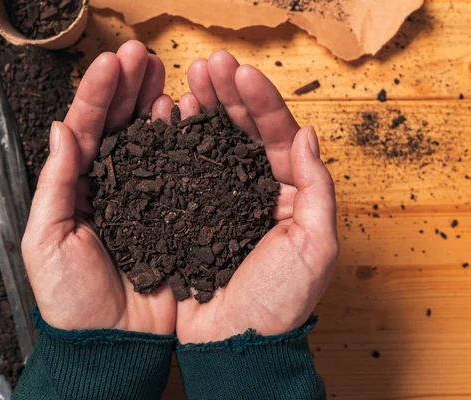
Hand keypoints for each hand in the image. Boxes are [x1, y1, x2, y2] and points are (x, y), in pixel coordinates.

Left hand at [21, 41, 176, 334]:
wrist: (110, 342)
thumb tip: (60, 129)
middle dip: (128, 87)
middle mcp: (111, 185)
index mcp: (77, 187)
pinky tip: (184, 117)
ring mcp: (144, 198)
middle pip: (119, 125)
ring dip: (154, 104)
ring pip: (149, 140)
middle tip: (142, 55)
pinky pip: (177, 172)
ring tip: (164, 75)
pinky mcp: (172, 215)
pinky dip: (180, 142)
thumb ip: (55, 184)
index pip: (85, 129)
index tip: (113, 62)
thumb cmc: (71, 300)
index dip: (98, 94)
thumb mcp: (46, 240)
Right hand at [175, 51, 338, 342]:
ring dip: (201, 110)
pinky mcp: (188, 214)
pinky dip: (175, 144)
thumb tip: (308, 136)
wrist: (234, 344)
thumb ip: (316, 190)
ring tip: (186, 82)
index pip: (278, 136)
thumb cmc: (279, 303)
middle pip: (242, 132)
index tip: (240, 75)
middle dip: (227, 95)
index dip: (261, 102)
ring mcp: (218, 200)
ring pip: (211, 145)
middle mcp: (253, 190)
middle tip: (207, 65)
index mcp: (288, 193)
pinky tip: (166, 121)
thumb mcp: (315, 248)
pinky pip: (182, 171)